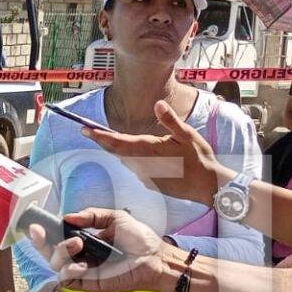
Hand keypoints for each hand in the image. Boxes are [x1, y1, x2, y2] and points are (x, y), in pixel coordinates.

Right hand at [30, 208, 174, 291]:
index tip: (37, 225)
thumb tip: (68, 217)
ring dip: (60, 252)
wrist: (154, 257)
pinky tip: (82, 264)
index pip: (57, 238)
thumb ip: (91, 215)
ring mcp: (84, 271)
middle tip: (40, 231)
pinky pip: (69, 280)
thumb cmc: (138, 238)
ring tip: (78, 243)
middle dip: (42, 242)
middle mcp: (80, 256)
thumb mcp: (114, 218)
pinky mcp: (89, 285)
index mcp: (84, 240)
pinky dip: (70, 270)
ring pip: (56, 265)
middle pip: (50, 253)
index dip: (44, 233)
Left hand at [82, 98, 232, 204]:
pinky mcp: (151, 183)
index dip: (99, 136)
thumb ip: (170, 120)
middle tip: (90, 131)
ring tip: (110, 139)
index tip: (84, 129)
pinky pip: (137, 168)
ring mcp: (146, 176)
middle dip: (104, 141)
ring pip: (127, 160)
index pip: (118, 142)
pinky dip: (133, 160)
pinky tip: (140, 154)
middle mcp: (143, 165)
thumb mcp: (188, 135)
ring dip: (120, 150)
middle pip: (118, 151)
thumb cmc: (199, 159)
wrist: (208, 187)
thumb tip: (158, 103)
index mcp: (149, 150)